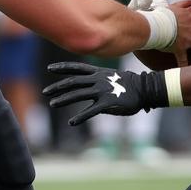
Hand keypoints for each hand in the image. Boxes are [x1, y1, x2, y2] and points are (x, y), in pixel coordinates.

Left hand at [43, 62, 167, 125]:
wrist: (145, 89)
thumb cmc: (128, 84)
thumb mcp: (110, 76)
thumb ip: (96, 79)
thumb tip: (85, 86)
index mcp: (98, 72)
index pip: (76, 68)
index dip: (62, 67)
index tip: (49, 68)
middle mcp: (97, 79)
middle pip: (73, 82)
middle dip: (57, 87)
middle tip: (45, 92)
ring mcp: (102, 90)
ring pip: (78, 94)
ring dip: (64, 99)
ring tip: (53, 104)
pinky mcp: (108, 103)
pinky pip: (91, 110)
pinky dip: (80, 117)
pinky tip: (72, 122)